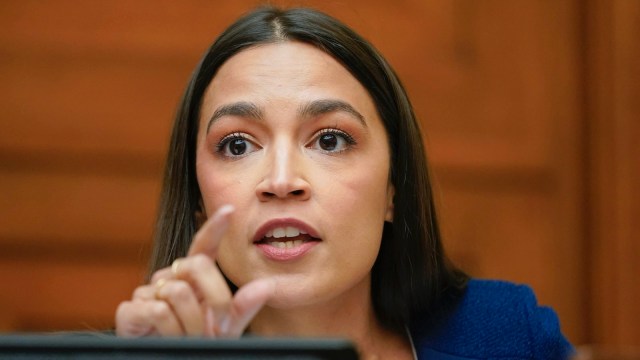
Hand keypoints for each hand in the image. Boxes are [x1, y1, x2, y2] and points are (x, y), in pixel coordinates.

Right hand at [115, 205, 274, 336]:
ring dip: (192, 323)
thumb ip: (244, 308)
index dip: (215, 227)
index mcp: (194, 278)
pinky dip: (171, 331)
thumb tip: (267, 286)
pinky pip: (158, 311)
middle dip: (215, 297)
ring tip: (189, 338)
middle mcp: (170, 278)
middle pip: (196, 265)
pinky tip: (169, 339)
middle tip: (217, 328)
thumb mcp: (225, 328)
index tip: (229, 210)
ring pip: (179, 293)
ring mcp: (147, 293)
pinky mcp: (129, 311)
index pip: (204, 246)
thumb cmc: (197, 343)